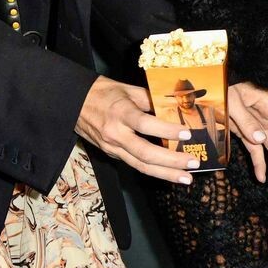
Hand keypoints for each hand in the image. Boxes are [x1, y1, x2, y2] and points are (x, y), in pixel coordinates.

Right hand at [76, 78, 202, 185]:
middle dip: (171, 161)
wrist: (74, 103)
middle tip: (193, 163)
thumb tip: (176, 109)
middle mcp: (115, 134)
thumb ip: (152, 100)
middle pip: (145, 153)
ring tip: (186, 178)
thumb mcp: (129, 90)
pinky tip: (170, 172)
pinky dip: (154, 170)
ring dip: (166, 174)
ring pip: (140, 165)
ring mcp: (112, 147)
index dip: (166, 131)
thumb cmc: (104, 92)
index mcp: (120, 113)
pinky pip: (135, 164)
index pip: (145, 124)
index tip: (187, 134)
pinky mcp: (111, 154)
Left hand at [227, 81, 267, 184]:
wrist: (206, 88)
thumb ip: (246, 120)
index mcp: (267, 104)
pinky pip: (256, 149)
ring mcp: (256, 125)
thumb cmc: (220, 89)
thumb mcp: (231, 102)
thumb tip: (260, 139)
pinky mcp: (246, 132)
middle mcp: (266, 115)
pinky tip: (261, 176)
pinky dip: (259, 162)